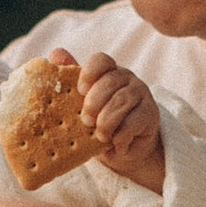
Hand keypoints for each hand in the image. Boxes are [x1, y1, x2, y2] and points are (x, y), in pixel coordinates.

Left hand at [75, 52, 166, 194]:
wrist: (122, 151)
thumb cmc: (99, 124)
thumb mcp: (82, 105)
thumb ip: (70, 80)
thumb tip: (55, 55)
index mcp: (108, 72)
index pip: (101, 60)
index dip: (89, 73)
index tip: (80, 91)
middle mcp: (127, 78)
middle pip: (111, 81)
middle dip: (95, 102)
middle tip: (86, 120)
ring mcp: (141, 94)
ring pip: (123, 101)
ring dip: (107, 120)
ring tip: (100, 135)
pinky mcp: (150, 114)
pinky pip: (134, 121)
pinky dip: (121, 134)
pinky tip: (115, 142)